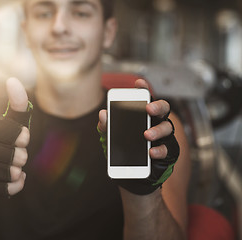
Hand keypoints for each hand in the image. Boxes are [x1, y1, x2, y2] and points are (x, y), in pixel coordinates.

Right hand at [0, 77, 31, 196]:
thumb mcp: (4, 121)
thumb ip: (15, 105)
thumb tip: (13, 80)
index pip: (7, 131)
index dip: (19, 134)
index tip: (23, 136)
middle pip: (17, 155)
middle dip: (21, 154)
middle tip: (17, 152)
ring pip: (12, 173)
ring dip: (18, 169)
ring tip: (15, 166)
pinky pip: (8, 190)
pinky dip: (17, 184)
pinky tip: (17, 177)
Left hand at [97, 79, 179, 194]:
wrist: (132, 176)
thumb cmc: (124, 151)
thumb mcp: (111, 139)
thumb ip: (107, 127)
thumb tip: (102, 114)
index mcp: (142, 116)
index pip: (145, 99)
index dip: (144, 89)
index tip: (139, 82)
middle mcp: (155, 123)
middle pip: (162, 109)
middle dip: (157, 106)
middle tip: (148, 108)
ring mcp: (163, 137)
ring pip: (167, 127)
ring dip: (157, 130)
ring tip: (147, 135)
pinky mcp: (168, 152)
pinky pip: (168, 149)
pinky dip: (159, 150)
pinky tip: (151, 152)